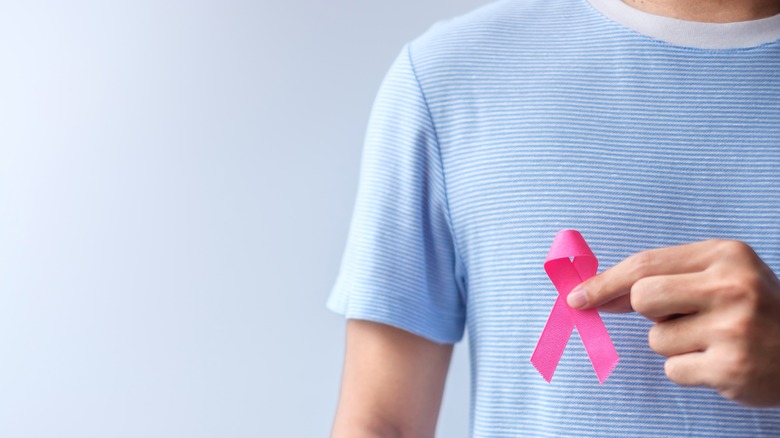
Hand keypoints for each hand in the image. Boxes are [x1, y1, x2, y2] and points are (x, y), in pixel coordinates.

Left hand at [567, 239, 779, 406]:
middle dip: (648, 313)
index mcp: (726, 254)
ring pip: (657, 339)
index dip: (604, 282)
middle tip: (679, 316)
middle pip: (642, 298)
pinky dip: (688, 369)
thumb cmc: (754, 310)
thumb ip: (664, 278)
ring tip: (713, 339)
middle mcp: (732, 287)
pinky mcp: (731, 368)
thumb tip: (598, 295)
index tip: (576, 297)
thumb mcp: (719, 276)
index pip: (645, 264)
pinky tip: (719, 361)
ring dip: (674, 344)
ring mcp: (733, 328)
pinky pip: (673, 369)